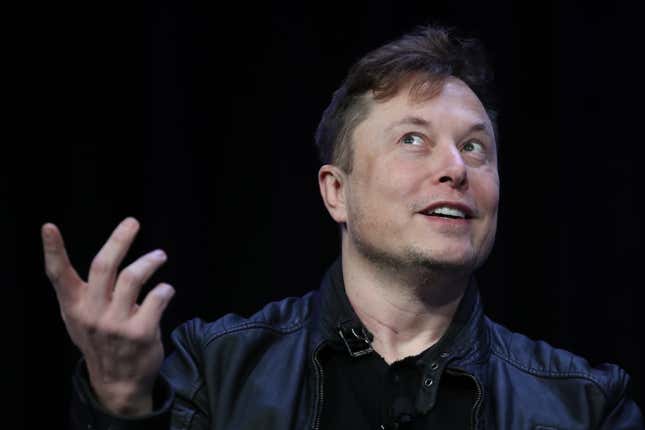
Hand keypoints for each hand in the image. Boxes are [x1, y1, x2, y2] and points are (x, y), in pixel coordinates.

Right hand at [42, 217, 174, 415]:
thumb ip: (84, 291)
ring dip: (150, 261)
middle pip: (104, 266)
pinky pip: (157, 298)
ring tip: (159, 256)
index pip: (58, 275)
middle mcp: (92, 313)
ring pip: (133, 277)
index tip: (48, 227)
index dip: (53, 250)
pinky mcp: (140, 333)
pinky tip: (166, 290)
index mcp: (74, 306)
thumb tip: (103, 255)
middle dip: (119, 239)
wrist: (118, 382)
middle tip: (132, 222)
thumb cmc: (101, 341)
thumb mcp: (81, 319)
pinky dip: (166, 289)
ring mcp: (115, 324)